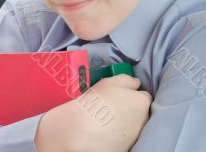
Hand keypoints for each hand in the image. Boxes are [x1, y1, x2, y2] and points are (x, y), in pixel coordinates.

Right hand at [34, 74, 151, 151]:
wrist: (81, 131)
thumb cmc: (96, 102)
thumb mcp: (111, 81)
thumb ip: (128, 80)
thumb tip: (136, 83)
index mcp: (142, 102)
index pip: (144, 96)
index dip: (132, 94)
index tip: (121, 95)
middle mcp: (143, 120)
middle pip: (140, 111)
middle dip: (130, 108)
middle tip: (113, 105)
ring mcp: (135, 136)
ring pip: (133, 125)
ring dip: (125, 121)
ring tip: (107, 119)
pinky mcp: (126, 147)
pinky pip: (124, 137)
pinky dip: (118, 134)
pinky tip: (105, 131)